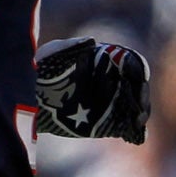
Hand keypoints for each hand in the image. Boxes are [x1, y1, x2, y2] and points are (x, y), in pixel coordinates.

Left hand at [34, 37, 151, 142]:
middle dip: (143, 97)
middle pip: (139, 87)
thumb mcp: (54, 52)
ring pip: (136, 107)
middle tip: (140, 109)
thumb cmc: (44, 68)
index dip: (140, 71)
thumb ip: (72, 45)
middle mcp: (115, 81)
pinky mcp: (108, 122)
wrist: (32, 97)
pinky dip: (135, 131)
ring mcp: (113, 102)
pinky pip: (127, 126)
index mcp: (108, 61)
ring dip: (141, 114)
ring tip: (137, 123)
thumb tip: (91, 41)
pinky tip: (136, 135)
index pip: (133, 63)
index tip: (141, 80)